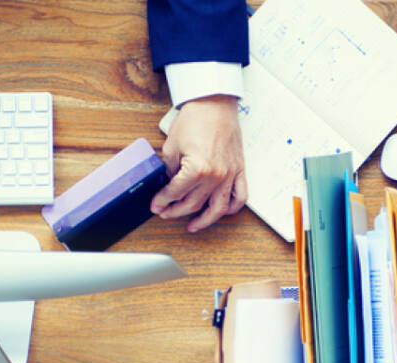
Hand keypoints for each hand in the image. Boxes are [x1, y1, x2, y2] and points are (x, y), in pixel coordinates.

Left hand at [151, 97, 246, 233]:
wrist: (214, 102)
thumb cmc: (195, 118)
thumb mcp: (172, 145)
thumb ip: (170, 169)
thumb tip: (168, 185)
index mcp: (196, 169)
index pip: (176, 193)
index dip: (162, 201)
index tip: (156, 205)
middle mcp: (215, 175)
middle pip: (193, 203)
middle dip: (176, 211)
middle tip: (166, 213)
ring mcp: (229, 174)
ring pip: (218, 209)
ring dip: (204, 220)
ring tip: (193, 226)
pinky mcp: (239, 170)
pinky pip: (240, 197)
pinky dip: (231, 208)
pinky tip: (220, 211)